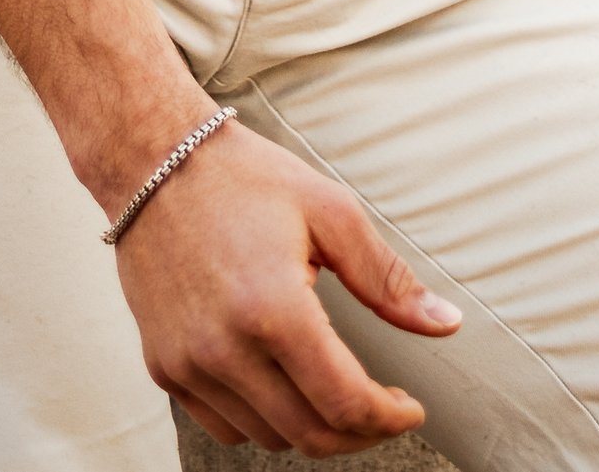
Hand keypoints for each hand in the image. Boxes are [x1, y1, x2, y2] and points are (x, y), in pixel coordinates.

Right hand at [108, 117, 459, 455]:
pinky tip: (282, 381)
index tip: (410, 408)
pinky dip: (262, 420)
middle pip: (309, 435)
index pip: (344, 403)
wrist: (153, 161)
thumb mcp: (329, 211)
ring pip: (268, 437)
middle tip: (383, 407)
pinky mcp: (163, 368)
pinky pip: (224, 426)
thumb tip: (445, 323)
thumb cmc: (246, 178)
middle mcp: (225, 349)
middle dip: (359, 433)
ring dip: (311, 425)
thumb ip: (386, 278)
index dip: (389, 418)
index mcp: (274, 309)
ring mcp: (188, 365)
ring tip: (333, 384)